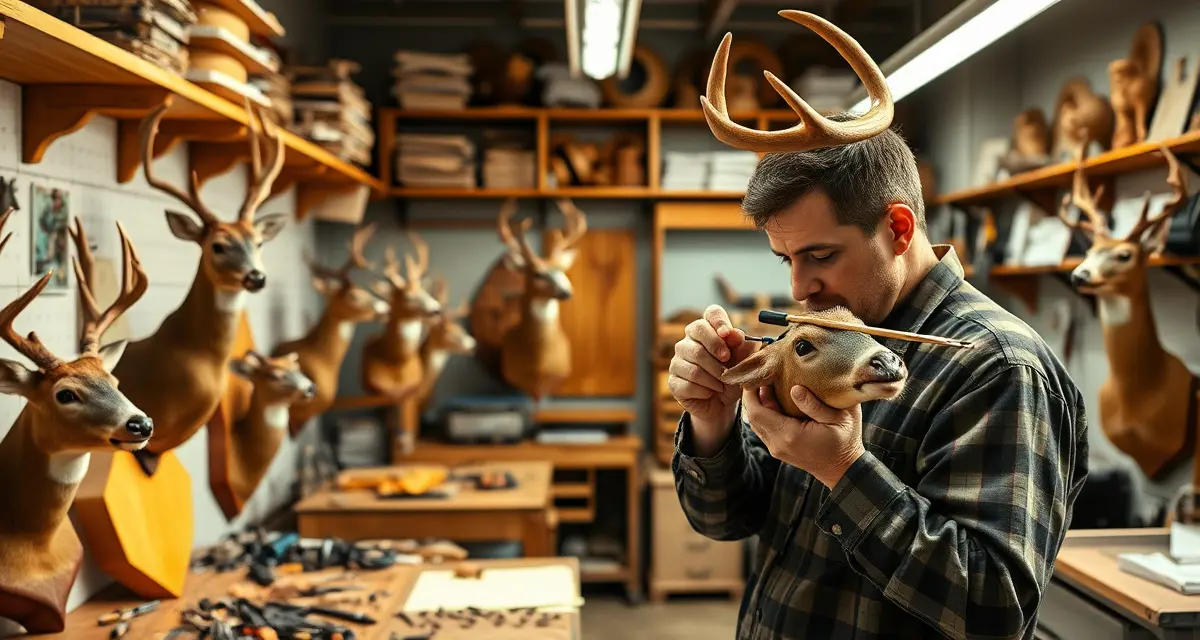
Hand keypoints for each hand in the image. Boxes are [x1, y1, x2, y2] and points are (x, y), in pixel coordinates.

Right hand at [669, 305, 757, 452]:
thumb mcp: (743, 364)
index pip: (711, 313)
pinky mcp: (673, 381)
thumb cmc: (732, 378)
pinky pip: (688, 383)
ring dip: (714, 376)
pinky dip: (704, 390)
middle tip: (727, 362)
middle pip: (697, 331)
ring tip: (722, 384)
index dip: (719, 320)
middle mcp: (688, 341)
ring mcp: (677, 361)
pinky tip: (710, 392)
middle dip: (716, 348)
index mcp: (707, 331)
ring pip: (694, 362)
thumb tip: (737, 334)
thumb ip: (743, 348)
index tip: (728, 333)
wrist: (722, 405)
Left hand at [741, 384, 864, 488]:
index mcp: (790, 435)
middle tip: (764, 375)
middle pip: (753, 416)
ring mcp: (777, 449)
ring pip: (756, 423)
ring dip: (759, 404)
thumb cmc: (845, 441)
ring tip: (768, 384)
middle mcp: (778, 444)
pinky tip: (775, 399)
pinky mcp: (779, 450)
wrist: (844, 470)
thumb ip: (814, 405)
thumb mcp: (839, 418)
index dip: (751, 392)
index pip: (756, 412)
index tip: (758, 374)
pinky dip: (765, 413)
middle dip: (754, 395)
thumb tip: (794, 388)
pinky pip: (763, 429)